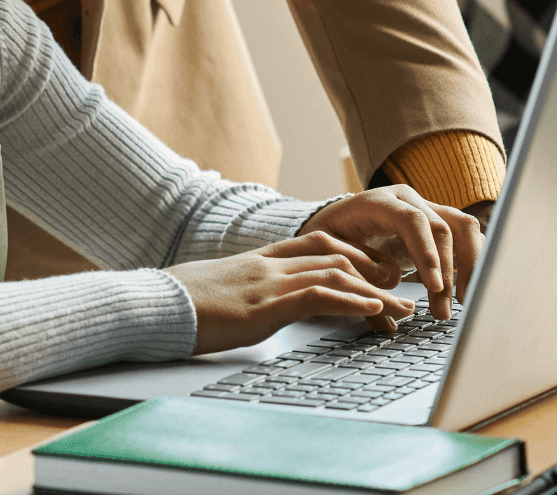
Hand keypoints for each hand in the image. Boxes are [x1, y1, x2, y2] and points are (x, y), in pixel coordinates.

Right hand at [167, 232, 416, 353]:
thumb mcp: (218, 294)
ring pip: (336, 274)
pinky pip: (318, 296)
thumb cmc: (178, 304)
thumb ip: (244, 294)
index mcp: (259, 259)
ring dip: (375, 294)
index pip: (316, 244)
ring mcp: (268, 281)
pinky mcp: (265, 304)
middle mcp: (269, 263)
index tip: (377, 272)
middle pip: (335, 256)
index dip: (352, 255)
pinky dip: (352, 302)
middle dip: (374, 273)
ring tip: (403, 311)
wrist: (153, 305)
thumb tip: (252, 309)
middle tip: (403, 291)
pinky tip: (373, 312)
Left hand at [302, 185, 483, 321]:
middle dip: (446, 273)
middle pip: (442, 227)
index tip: (433, 287)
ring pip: (463, 227)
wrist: (336, 221)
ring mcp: (425, 207)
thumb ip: (358, 277)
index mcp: (378, 202)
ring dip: (467, 267)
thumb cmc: (332, 238)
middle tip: (442, 312)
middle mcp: (407, 199)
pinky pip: (464, 237)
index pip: (412, 221)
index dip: (426, 253)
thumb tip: (388, 310)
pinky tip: (463, 292)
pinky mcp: (436, 223)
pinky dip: (470, 263)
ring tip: (458, 303)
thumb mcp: (332, 254)